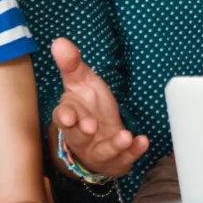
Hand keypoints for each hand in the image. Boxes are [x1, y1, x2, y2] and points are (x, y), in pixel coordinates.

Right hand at [52, 40, 147, 180]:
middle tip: (90, 126)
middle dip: (83, 132)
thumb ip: (72, 65)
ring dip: (113, 145)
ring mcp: (98, 151)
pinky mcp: (116, 160)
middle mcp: (81, 137)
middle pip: (78, 136)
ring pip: (103, 151)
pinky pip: (125, 158)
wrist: (97, 139)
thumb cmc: (87, 107)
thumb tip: (59, 41)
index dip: (64, 117)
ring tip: (125, 136)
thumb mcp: (81, 83)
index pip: (62, 117)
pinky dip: (134, 151)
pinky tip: (142, 141)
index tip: (67, 116)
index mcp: (70, 116)